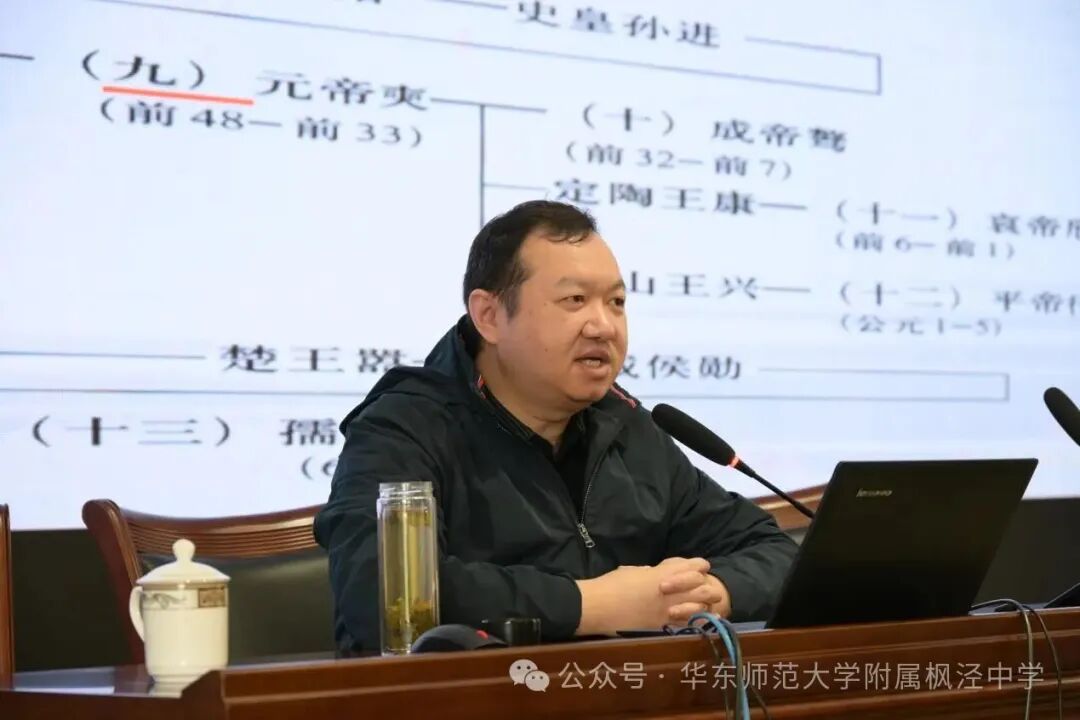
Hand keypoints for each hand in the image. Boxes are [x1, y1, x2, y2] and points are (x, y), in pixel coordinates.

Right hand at [575, 557, 717, 635]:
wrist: (599, 606)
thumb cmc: (611, 585)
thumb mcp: (632, 571)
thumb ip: (648, 573)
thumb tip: (655, 574)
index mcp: (660, 575)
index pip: (688, 567)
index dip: (699, 565)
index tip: (703, 566)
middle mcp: (667, 592)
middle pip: (698, 587)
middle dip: (706, 586)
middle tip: (710, 588)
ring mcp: (665, 610)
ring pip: (697, 607)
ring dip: (704, 605)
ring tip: (709, 606)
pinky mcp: (660, 626)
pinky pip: (684, 624)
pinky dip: (695, 622)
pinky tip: (701, 622)